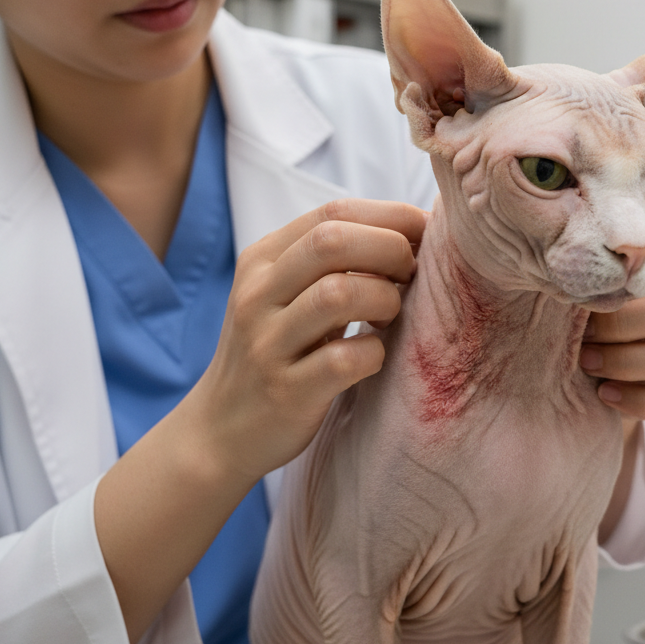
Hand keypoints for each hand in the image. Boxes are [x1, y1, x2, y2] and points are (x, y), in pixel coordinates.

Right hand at [187, 198, 427, 484]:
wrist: (220, 431)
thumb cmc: (278, 349)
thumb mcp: (289, 293)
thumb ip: (336, 259)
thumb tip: (418, 226)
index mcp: (263, 259)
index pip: (333, 212)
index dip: (392, 217)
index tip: (425, 235)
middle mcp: (258, 294)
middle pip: (333, 241)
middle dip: (390, 249)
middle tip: (411, 275)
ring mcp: (267, 344)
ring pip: (337, 295)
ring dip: (385, 299)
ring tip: (389, 315)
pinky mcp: (285, 392)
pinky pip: (343, 360)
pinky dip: (373, 353)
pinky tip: (372, 356)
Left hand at [580, 250, 644, 420]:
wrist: (564, 363)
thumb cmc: (564, 313)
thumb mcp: (566, 288)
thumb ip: (578, 274)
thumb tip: (571, 266)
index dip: (621, 284)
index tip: (581, 300)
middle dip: (626, 325)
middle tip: (584, 336)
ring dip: (630, 363)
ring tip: (587, 364)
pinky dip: (639, 400)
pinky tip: (604, 393)